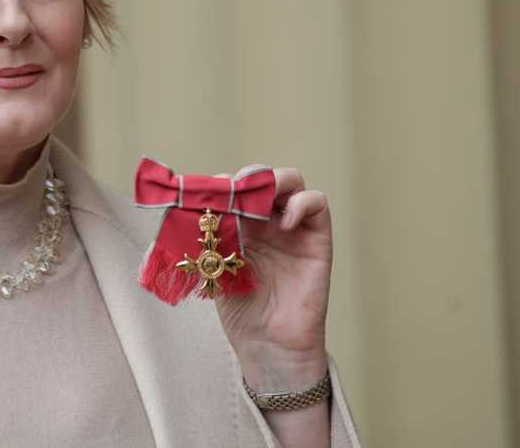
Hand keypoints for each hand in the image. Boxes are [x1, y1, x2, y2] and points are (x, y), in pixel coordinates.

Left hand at [213, 166, 332, 390]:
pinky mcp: (317, 238)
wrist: (267, 342)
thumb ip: (214, 233)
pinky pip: (317, 203)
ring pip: (290, 181)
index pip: (234, 186)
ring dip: (272, 182)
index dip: (221, 185)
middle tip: (234, 195)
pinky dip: (300, 202)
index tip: (207, 197)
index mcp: (239, 223)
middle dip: (246, 178)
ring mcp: (292, 226)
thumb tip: (202, 202)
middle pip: (261, 176)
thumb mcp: (216, 263)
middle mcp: (266, 220)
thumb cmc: (239, 307)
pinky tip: (282, 223)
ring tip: (257, 204)